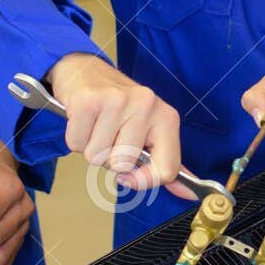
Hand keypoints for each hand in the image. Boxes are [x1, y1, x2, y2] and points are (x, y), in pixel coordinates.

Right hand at [47, 53, 193, 199]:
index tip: (129, 176)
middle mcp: (147, 105)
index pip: (167, 170)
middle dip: (110, 158)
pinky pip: (77, 144)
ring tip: (97, 124)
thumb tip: (188, 194)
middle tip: (110, 133)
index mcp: (167, 117)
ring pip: (98, 158)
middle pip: (123, 166)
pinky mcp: (89, 101)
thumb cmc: (117, 104)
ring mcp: (117, 101)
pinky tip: (84, 119)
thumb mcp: (150, 128)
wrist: (84, 69)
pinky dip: (76, 137)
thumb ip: (166, 160)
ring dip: (92, 147)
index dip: (144, 182)